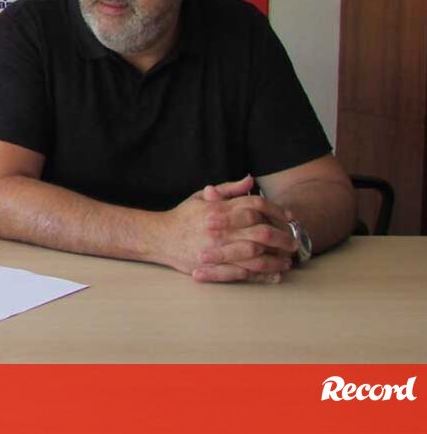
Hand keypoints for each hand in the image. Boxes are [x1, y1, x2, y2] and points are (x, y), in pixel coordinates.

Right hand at [162, 176, 295, 283]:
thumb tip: (250, 179)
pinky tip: (274, 274)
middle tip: (294, 241)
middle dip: (283, 237)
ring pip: (256, 254)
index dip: (277, 210)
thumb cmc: (183, 216)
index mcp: (219, 209)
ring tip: (287, 260)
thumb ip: (228, 189)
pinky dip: (262, 275)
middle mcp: (220, 228)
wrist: (159, 237)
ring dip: (276, 258)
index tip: (289, 217)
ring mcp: (217, 249)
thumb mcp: (201, 196)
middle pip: (261, 231)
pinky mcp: (213, 266)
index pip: (255, 206)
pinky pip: (243, 272)